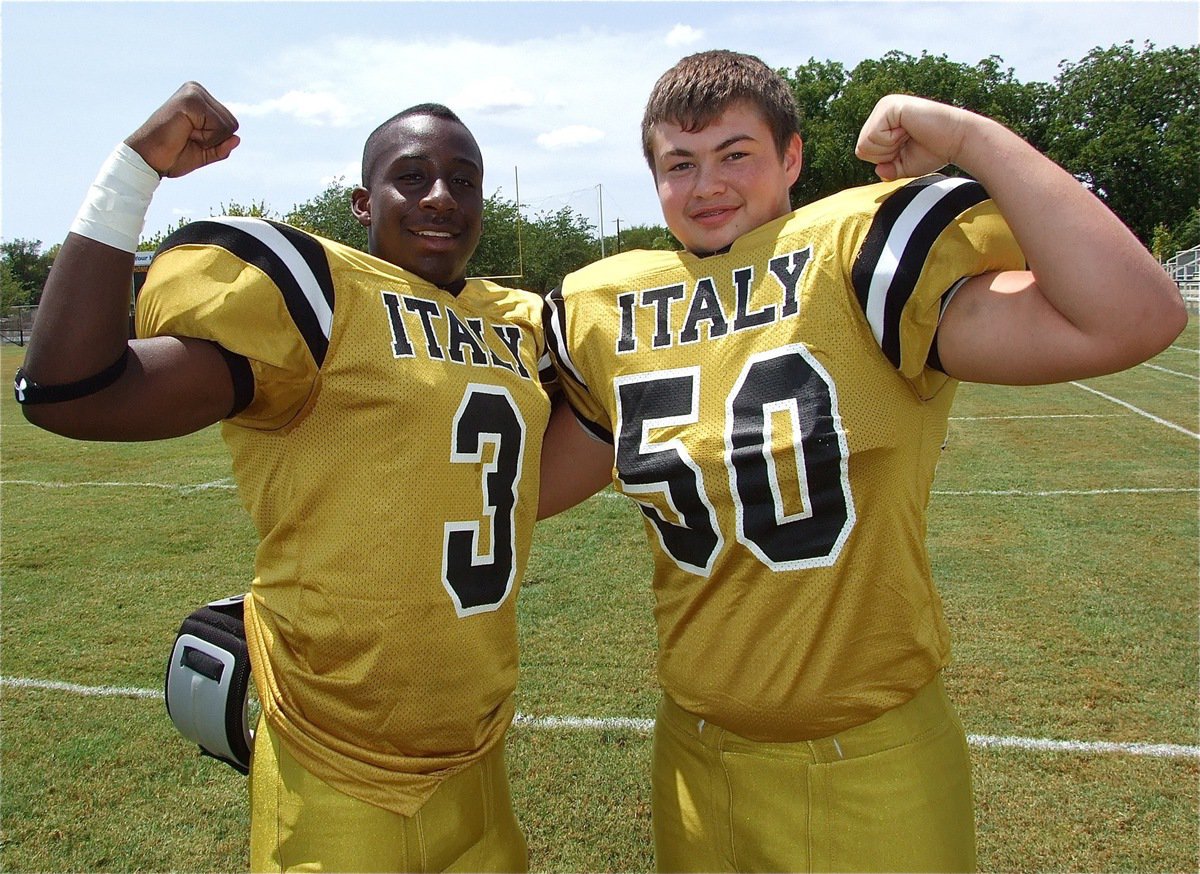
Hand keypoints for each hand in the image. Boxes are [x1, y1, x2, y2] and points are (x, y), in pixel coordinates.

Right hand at [125, 82, 239, 177]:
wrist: (147, 159)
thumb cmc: (172, 155)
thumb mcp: (204, 153)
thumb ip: (222, 146)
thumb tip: (237, 138)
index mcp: (200, 98)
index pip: (230, 124)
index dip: (215, 141)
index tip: (190, 139)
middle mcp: (197, 90)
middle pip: (232, 124)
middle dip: (214, 140)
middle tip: (187, 139)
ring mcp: (193, 93)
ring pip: (228, 126)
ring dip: (209, 140)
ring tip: (185, 135)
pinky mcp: (190, 100)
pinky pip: (219, 127)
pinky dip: (206, 139)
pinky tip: (185, 133)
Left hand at [854, 94, 973, 180]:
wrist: (957, 140)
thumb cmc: (935, 150)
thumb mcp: (905, 165)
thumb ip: (888, 169)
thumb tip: (878, 170)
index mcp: (883, 122)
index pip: (863, 151)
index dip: (884, 159)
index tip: (906, 149)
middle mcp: (882, 110)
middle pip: (862, 147)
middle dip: (885, 155)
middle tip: (909, 143)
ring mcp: (885, 105)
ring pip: (865, 142)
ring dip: (889, 148)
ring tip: (909, 136)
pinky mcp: (890, 106)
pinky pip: (873, 136)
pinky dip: (890, 141)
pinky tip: (908, 130)